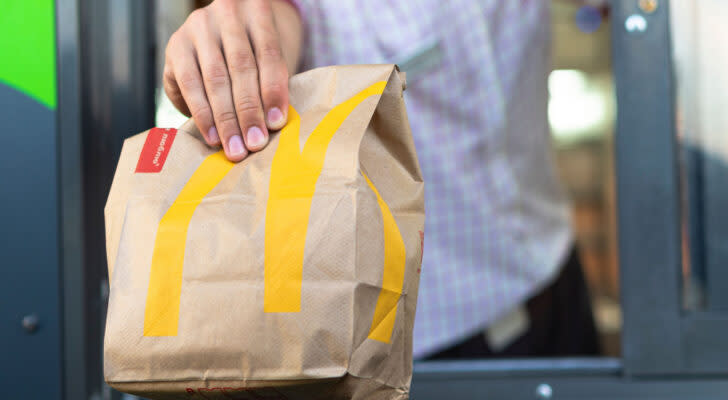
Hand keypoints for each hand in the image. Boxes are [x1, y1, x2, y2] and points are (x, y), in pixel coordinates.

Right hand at [164, 0, 300, 161]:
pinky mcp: (176, 45)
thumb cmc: (256, 55)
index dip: (273, 91)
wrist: (224, 35)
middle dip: (249, 111)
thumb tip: (272, 126)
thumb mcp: (269, 61)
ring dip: (225, 119)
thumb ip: (272, 85)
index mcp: (258, 11)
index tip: (276, 123)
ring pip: (215, 78)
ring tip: (234, 147)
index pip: (269, 54)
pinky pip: (189, 84)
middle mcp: (227, 13)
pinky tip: (212, 136)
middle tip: (254, 143)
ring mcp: (199, 27)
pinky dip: (202, 114)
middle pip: (241, 67)